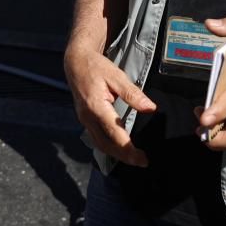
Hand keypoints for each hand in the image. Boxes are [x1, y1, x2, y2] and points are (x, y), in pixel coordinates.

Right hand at [64, 42, 154, 166]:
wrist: (75, 63)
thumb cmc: (96, 67)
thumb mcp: (117, 76)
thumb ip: (133, 94)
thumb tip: (150, 108)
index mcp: (96, 107)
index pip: (115, 134)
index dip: (129, 149)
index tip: (142, 158)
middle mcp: (88, 117)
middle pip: (106, 145)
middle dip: (124, 157)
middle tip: (142, 162)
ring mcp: (84, 120)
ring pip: (100, 144)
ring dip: (116, 154)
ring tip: (133, 159)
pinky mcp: (85, 120)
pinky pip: (96, 138)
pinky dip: (109, 147)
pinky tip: (120, 148)